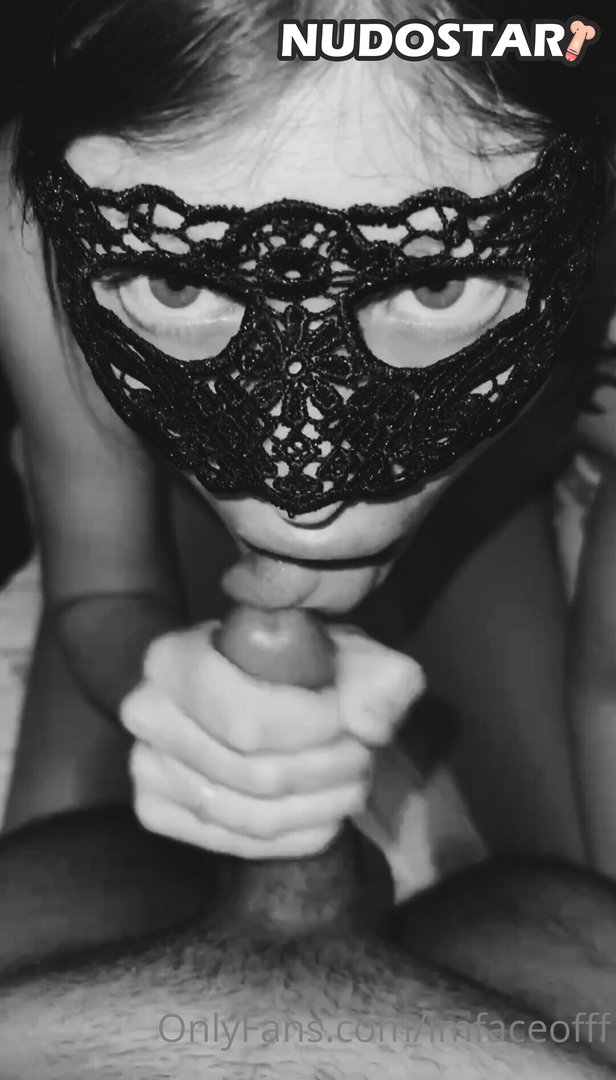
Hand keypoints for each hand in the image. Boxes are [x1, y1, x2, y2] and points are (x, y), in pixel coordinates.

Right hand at [120, 621, 424, 858]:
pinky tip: (324, 815)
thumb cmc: (285, 662)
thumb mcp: (338, 649)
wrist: (231, 682)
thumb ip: (376, 676)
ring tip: (352, 785)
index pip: (249, 718)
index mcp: (174, 658)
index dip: (314, 731)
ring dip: (317, 807)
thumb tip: (370, 724)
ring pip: (248, 815)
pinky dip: (293, 837)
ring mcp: (144, 766)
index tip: (354, 724)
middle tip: (363, 759)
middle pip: (253, 773)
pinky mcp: (154, 809)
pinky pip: (234, 843)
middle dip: (325, 772)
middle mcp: (146, 712)